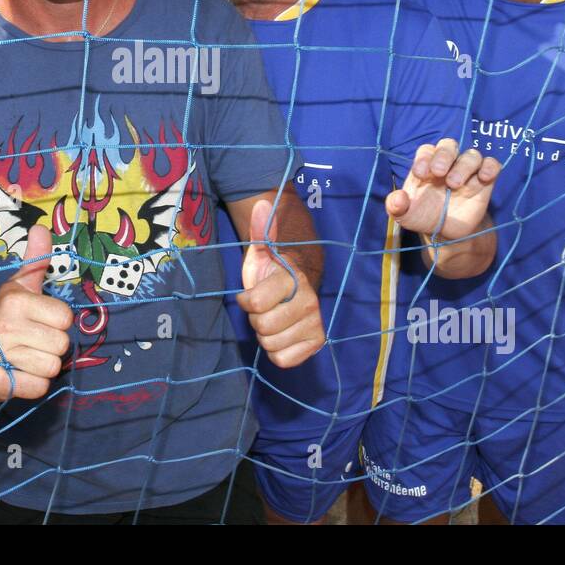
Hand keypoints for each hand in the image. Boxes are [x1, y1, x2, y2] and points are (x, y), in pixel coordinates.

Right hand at [0, 225, 72, 401]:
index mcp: (16, 301)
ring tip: (25, 356)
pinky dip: (33, 384)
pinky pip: (38, 388)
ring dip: (43, 366)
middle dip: (51, 345)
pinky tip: (19, 373)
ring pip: (52, 368)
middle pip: (61, 345)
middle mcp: (5, 326)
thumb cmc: (4, 315)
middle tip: (32, 341)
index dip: (57, 321)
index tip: (40, 320)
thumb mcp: (19, 285)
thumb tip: (41, 228)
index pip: (65, 318)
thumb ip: (36, 260)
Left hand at [236, 199, 324, 368]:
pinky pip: (283, 360)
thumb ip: (261, 232)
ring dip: (266, 335)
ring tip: (274, 318)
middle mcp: (310, 303)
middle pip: (262, 327)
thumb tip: (262, 203)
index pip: (255, 304)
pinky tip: (282, 335)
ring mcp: (315, 324)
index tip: (253, 294)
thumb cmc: (273, 271)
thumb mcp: (262, 252)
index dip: (247, 300)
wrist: (295, 287)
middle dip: (257, 318)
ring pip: (271, 344)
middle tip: (266, 307)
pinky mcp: (316, 343)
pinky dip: (278, 352)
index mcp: (294, 279)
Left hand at [385, 139, 499, 240]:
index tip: (420, 174)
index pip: (426, 151)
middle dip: (443, 156)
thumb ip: (396, 206)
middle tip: (438, 173)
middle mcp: (447, 164)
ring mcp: (467, 171)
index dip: (424, 158)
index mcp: (426, 166)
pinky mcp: (485, 180)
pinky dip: (490, 167)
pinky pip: (491, 164)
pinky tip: (484, 177)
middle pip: (449, 146)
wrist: (446, 232)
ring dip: (464, 166)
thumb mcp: (404, 215)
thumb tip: (397, 199)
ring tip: (454, 184)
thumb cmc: (423, 216)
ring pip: (471, 155)